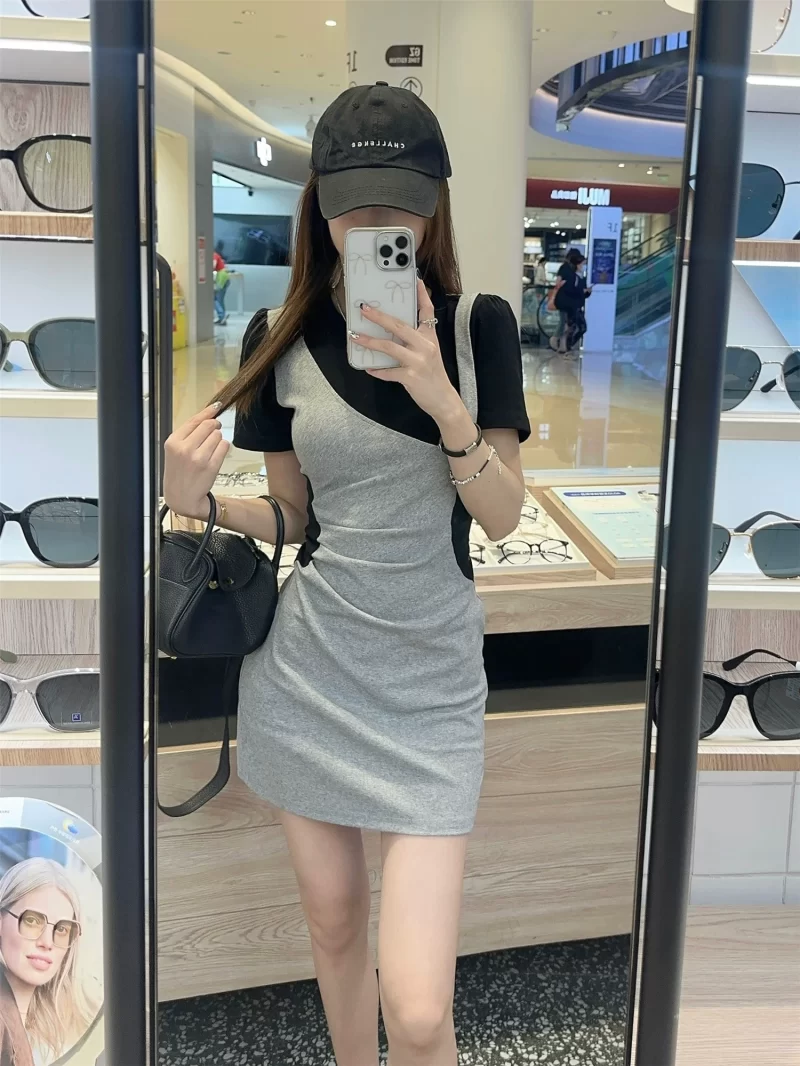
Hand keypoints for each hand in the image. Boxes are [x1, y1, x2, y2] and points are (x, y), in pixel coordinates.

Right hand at [163, 404, 229, 518]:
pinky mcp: (211, 466)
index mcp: (173, 442)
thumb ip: (188, 434)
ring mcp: (198, 457)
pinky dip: (223, 448)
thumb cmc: (179, 472)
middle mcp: (184, 448)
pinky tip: (216, 455)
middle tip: (214, 432)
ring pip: (218, 435)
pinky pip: (224, 447)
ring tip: (210, 450)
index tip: (217, 406)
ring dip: (218, 439)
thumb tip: (209, 416)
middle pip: (208, 425)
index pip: (195, 420)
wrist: (182, 497)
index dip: (208, 412)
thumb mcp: (175, 451)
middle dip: (214, 426)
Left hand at [352, 278, 460, 421]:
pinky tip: (368, 367)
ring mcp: (418, 361)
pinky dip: (377, 370)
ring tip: (355, 337)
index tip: (415, 279)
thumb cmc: (433, 375)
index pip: (427, 311)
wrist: (443, 399)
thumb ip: (415, 340)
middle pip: (399, 326)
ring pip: (389, 347)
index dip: (421, 294)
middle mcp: (425, 346)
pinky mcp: (411, 377)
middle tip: (364, 309)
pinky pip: (389, 371)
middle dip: (379, 317)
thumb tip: (392, 330)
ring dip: (370, 342)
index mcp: (430, 337)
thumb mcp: (429, 352)